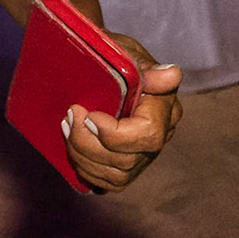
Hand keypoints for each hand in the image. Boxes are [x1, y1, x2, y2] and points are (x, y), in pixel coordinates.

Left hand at [65, 32, 180, 192]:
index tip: (89, 114)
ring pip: (115, 175)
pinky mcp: (126, 166)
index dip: (115, 133)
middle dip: (88, 142)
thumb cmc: (114, 58)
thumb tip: (172, 74)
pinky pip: (108, 183)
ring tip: (66, 128)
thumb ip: (147, 68)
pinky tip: (73, 148)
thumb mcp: (128, 54)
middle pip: (126, 160)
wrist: (101, 66)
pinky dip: (86, 170)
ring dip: (82, 154)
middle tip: (68, 116)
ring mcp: (143, 155)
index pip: (148, 135)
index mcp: (165, 110)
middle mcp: (159, 138)